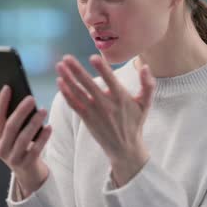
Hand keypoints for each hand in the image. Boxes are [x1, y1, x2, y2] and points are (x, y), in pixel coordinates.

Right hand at [0, 86, 52, 196]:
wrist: (27, 172)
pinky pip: (36, 149)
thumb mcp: (8, 134)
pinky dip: (43, 138)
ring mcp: (13, 158)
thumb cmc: (19, 146)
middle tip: (31, 98)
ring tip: (43, 110)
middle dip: (21, 111)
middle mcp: (1, 148)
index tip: (8, 87)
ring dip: (34, 123)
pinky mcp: (26, 164)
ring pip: (23, 138)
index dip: (2, 101)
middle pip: (11, 126)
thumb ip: (3, 118)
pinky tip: (49, 127)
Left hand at [55, 54, 154, 185]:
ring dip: (67, 79)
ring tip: (59, 66)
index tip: (92, 57)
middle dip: (76, 70)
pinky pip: (74, 105)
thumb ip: (148, 85)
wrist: (125, 148)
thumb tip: (146, 67)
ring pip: (78, 93)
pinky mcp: (87, 119)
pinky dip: (66, 94)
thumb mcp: (145, 104)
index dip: (102, 69)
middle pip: (89, 84)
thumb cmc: (135, 122)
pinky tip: (60, 82)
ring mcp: (94, 112)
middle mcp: (106, 104)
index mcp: (121, 98)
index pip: (110, 80)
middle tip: (66, 57)